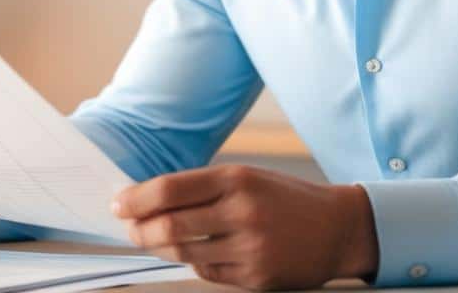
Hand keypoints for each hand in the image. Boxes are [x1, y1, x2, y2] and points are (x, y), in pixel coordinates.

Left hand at [112, 164, 378, 289]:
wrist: (338, 229)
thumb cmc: (286, 200)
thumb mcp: (248, 179)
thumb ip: (203, 188)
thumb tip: (148, 201)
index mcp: (237, 179)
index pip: (169, 189)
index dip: (135, 199)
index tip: (118, 205)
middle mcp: (242, 212)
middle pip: (169, 226)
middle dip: (139, 230)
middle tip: (130, 229)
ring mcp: (250, 248)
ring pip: (184, 253)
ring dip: (161, 248)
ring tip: (154, 241)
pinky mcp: (256, 278)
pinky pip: (207, 273)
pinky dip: (195, 264)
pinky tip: (198, 253)